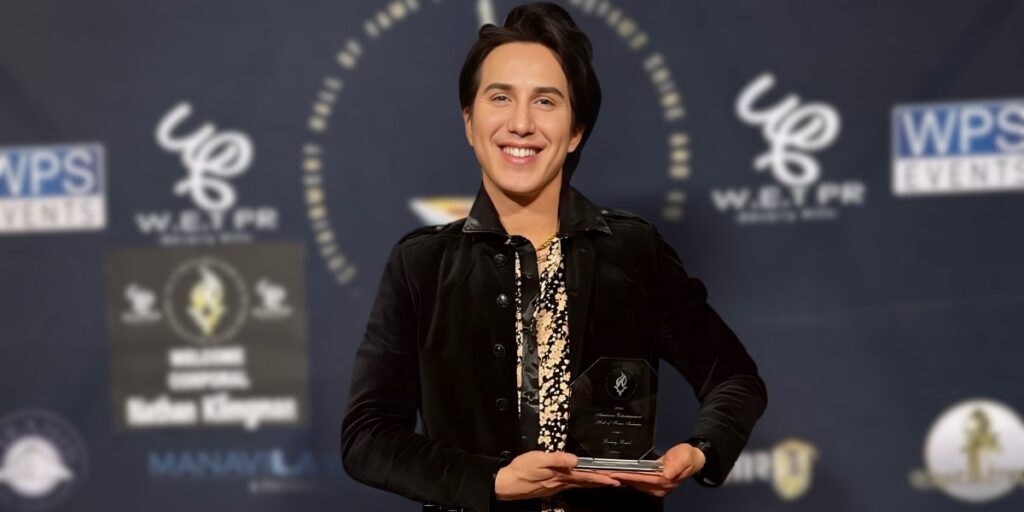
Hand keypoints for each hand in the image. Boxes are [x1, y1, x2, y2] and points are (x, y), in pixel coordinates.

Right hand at [494, 451, 620, 500]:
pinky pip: (573, 485)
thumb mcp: (537, 460)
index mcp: (561, 476)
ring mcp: (557, 486)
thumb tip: (574, 460)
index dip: (601, 478)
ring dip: (595, 483)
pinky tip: (584, 482)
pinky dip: (583, 483)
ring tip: (607, 482)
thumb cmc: (520, 470)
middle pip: (587, 483)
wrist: (506, 484)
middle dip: (603, 482)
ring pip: (581, 485)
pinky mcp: (551, 486)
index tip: (615, 479)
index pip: (586, 477)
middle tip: (618, 481)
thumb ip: (556, 459)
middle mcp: (561, 483)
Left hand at [605, 443, 705, 497]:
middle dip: (621, 478)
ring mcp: (657, 488)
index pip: (643, 478)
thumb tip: (667, 474)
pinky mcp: (655, 485)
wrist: (694, 458)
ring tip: (609, 475)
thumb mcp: (684, 456)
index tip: (616, 473)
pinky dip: (629, 480)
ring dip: (623, 480)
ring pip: (636, 484)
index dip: (629, 476)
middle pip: (637, 483)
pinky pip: (639, 483)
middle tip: (605, 474)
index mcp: (666, 480)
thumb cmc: (688, 456)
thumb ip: (675, 465)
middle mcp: (660, 487)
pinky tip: (620, 477)